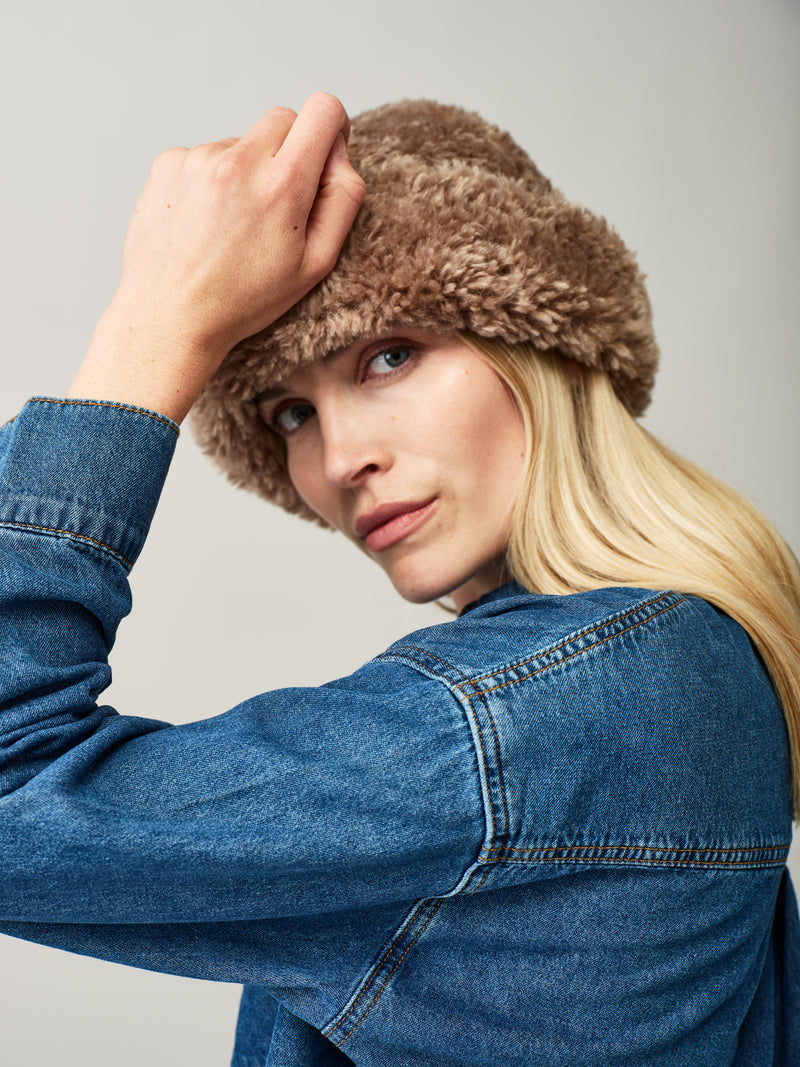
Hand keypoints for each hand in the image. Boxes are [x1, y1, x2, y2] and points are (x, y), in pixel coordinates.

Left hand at [67, 93, 365, 422]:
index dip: (332, 128)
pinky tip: (206, 223)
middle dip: (290, 152)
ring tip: (233, 226)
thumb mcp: (316, 264)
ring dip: (247, 172)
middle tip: (279, 205)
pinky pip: (207, 156)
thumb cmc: (244, 300)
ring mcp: (198, 159)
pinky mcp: (169, 163)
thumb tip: (340, 154)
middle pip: (283, 119)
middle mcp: (238, 162)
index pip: (322, 110)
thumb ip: (342, 200)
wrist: (169, 318)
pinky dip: (213, 182)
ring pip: (242, 142)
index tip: (324, 153)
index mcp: (282, 186)